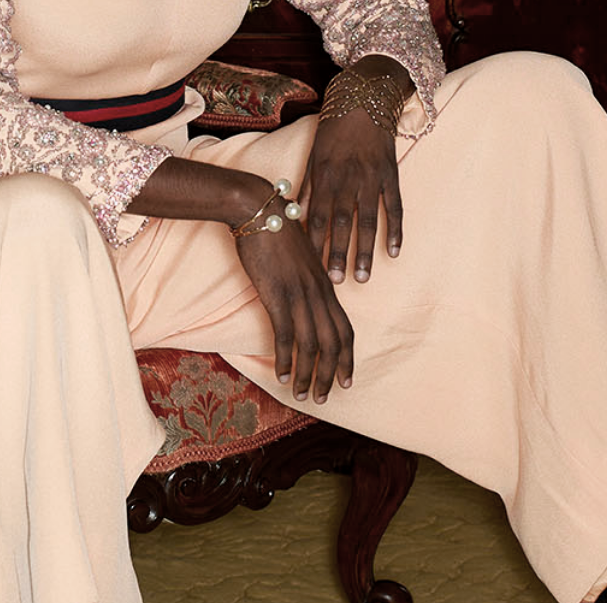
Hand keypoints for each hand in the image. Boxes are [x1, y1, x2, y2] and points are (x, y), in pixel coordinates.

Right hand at [233, 215, 355, 401]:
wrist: (258, 209)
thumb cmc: (276, 229)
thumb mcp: (300, 256)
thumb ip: (307, 279)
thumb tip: (308, 297)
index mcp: (325, 283)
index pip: (345, 328)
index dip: (348, 358)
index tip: (347, 380)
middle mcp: (317, 292)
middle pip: (334, 343)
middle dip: (331, 375)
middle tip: (324, 398)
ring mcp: (298, 294)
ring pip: (312, 345)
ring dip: (309, 375)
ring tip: (302, 394)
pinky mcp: (277, 294)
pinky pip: (285, 336)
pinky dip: (285, 359)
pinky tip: (281, 375)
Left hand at [301, 62, 406, 284]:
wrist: (364, 97)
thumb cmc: (334, 128)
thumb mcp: (314, 154)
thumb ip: (307, 187)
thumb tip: (297, 218)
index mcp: (325, 174)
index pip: (316, 215)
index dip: (313, 243)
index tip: (310, 268)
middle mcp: (347, 178)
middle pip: (341, 223)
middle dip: (337, 254)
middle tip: (335, 282)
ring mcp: (371, 177)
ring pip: (368, 220)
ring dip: (365, 250)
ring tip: (362, 278)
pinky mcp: (391, 173)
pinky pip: (395, 206)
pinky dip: (395, 230)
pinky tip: (394, 253)